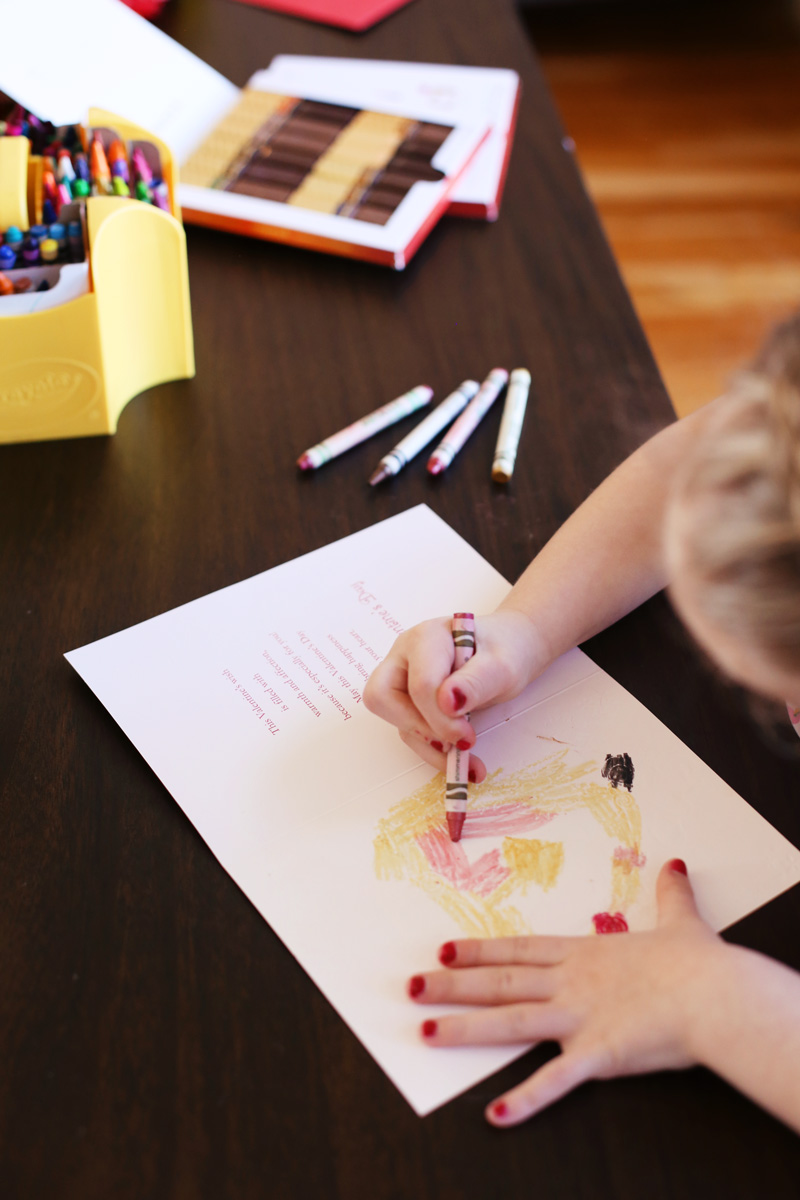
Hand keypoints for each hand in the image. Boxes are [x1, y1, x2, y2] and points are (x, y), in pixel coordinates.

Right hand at [363, 609, 543, 778]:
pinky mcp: (409, 700)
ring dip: (428, 747)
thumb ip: (475, 682)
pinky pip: (410, 730)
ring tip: (466, 761)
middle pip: (382, 697)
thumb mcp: (502, 666)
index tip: (467, 736)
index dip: (440, 718)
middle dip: (418, 729)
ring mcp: (403, 677)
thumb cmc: (506, 650)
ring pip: (396, 720)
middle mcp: (406, 655)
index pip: (419, 684)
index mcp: (427, 638)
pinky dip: (433, 750)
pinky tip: (461, 760)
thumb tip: (447, 702)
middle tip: (455, 744)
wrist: (510, 651)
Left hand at [408, 860, 727, 1124]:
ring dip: (465, 1029)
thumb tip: (676, 865)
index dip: (479, 951)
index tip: (444, 950)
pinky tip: (494, 1114)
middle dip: (452, 985)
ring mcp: (579, 1018)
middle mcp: (571, 983)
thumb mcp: (682, 922)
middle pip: (501, 982)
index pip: (519, 950)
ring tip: (425, 1031)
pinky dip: (524, 1100)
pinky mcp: (596, 1055)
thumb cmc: (698, 963)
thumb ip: (671, 894)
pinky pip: (554, 1082)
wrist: (715, 995)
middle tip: (410, 987)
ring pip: (509, 1022)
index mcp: (585, 955)